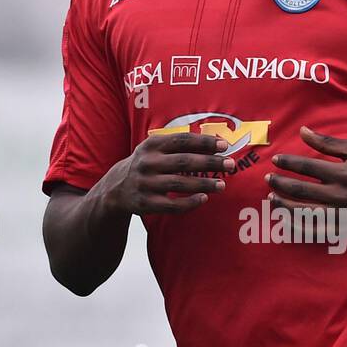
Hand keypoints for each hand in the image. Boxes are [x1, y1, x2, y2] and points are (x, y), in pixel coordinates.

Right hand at [103, 132, 235, 215]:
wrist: (115, 189)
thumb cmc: (146, 165)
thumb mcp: (154, 150)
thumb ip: (177, 145)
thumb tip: (214, 143)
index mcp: (151, 145)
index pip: (182, 141)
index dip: (204, 142)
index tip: (224, 145)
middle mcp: (148, 163)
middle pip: (184, 162)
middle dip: (210, 163)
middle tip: (230, 164)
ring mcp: (146, 183)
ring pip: (180, 184)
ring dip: (204, 184)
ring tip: (222, 185)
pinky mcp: (146, 203)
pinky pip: (172, 205)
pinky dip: (189, 203)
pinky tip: (203, 199)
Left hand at [266, 126, 346, 237]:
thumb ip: (329, 143)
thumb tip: (303, 131)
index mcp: (344, 173)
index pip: (307, 166)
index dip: (288, 163)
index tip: (276, 160)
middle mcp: (341, 195)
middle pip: (301, 190)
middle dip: (280, 184)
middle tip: (268, 179)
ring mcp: (343, 215)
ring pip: (304, 213)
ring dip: (284, 206)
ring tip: (272, 199)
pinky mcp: (345, 230)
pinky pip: (315, 232)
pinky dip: (298, 228)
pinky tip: (286, 221)